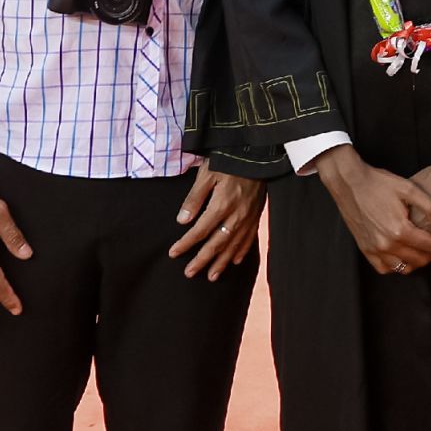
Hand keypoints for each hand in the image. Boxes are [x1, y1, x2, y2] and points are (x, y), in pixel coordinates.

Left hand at [167, 165, 266, 279]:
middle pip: (217, 243)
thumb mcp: (206, 175)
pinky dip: (242, 251)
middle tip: (190, 273)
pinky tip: (234, 261)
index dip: (186, 243)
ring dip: (222, 262)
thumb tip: (182, 220)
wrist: (255, 154)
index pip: (200, 230)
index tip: (174, 253)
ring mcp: (248, 217)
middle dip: (203, 260)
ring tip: (212, 276)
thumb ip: (194, 198)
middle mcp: (236, 215)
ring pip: (234, 245)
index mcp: (221, 205)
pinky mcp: (256, 215)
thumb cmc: (227, 161)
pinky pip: (249, 238)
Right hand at [317, 147, 430, 275]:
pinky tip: (404, 254)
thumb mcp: (409, 189)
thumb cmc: (379, 183)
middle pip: (420, 260)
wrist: (349, 182)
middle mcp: (386, 245)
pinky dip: (397, 265)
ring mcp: (374, 249)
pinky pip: (384, 268)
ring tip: (427, 247)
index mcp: (399, 230)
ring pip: (404, 268)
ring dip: (419, 260)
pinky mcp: (365, 249)